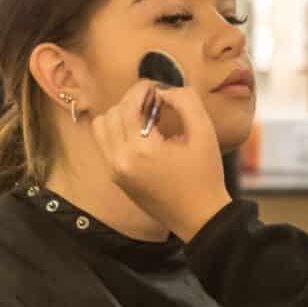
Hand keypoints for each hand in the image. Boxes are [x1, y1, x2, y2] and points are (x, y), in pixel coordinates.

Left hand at [90, 79, 231, 240]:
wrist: (200, 218)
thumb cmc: (205, 176)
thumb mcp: (204, 133)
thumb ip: (186, 102)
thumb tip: (164, 91)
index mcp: (140, 150)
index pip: (127, 105)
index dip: (142, 89)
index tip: (158, 88)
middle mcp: (120, 161)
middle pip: (112, 113)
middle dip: (131, 101)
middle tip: (155, 102)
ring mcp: (115, 171)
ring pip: (102, 128)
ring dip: (120, 116)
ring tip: (145, 119)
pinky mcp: (117, 178)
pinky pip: (106, 145)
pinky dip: (118, 132)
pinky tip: (143, 135)